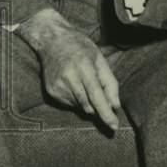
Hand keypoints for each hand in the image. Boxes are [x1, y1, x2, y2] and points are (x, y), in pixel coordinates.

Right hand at [18, 8, 120, 130]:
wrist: (51, 40)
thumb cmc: (79, 47)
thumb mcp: (99, 58)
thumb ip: (109, 82)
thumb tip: (115, 106)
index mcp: (83, 66)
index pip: (96, 95)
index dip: (106, 112)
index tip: (114, 126)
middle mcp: (68, 77)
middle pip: (89, 105)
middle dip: (99, 108)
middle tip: (100, 95)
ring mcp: (57, 85)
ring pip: (80, 107)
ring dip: (87, 102)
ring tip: (82, 81)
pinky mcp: (50, 92)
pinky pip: (70, 105)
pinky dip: (76, 99)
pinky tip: (73, 84)